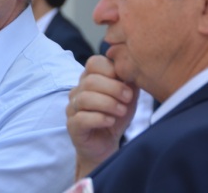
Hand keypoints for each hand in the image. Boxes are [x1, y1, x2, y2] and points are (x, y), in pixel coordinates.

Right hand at [66, 55, 138, 179]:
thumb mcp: (127, 98)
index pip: (93, 63)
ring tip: (122, 111)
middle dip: (114, 89)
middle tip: (128, 98)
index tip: (126, 81)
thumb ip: (129, 83)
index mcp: (89, 79)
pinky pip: (82, 118)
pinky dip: (99, 118)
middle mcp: (77, 91)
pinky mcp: (72, 126)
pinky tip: (111, 121)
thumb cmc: (115, 117)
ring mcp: (72, 108)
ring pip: (85, 98)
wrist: (106, 145)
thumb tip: (135, 69)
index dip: (110, 69)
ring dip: (108, 104)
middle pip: (91, 81)